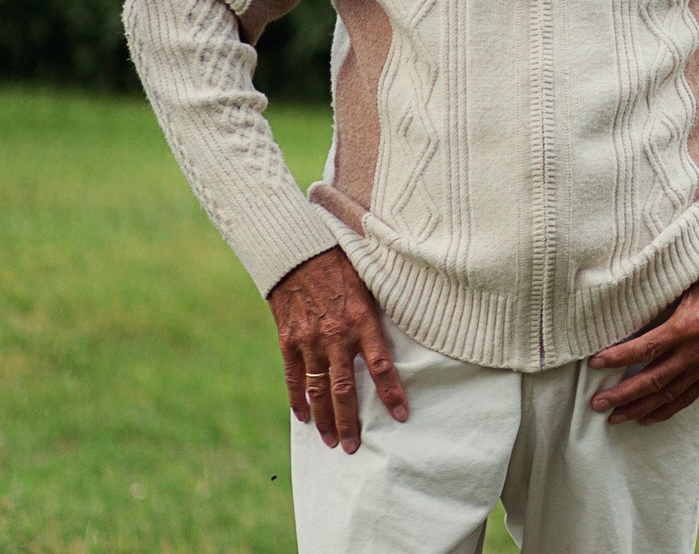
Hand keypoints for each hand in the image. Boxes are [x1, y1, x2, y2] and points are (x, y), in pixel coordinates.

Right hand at [268, 248, 408, 452]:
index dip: (392, 393)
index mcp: (362, 320)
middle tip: (355, 447)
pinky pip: (292, 378)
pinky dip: (297, 400)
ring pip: (317, 390)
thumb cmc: (343, 262)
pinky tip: (303, 418)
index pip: (381, 365)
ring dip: (324, 419)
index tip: (402, 416)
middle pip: (344, 389)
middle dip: (350, 422)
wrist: (298, 251)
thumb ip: (383, 309)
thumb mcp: (371, 280)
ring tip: (331, 442)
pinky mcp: (287, 341)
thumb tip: (411, 326)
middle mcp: (335, 335)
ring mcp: (308, 340)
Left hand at [588, 256, 698, 424]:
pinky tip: (646, 418)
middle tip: (596, 403)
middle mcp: (696, 351)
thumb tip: (636, 273)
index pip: (644, 348)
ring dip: (639, 408)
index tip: (594, 364)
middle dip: (621, 394)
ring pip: (667, 395)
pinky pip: (686, 398)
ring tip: (614, 417)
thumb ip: (667, 280)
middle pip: (651, 380)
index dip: (617, 358)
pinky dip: (665, 410)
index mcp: (687, 325)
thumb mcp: (695, 273)